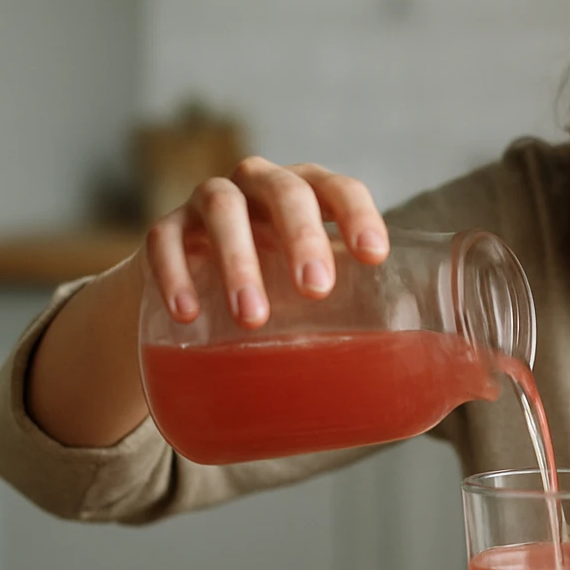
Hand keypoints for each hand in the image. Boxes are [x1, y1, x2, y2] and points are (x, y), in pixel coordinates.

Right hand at [145, 157, 389, 327]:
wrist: (192, 285)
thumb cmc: (275, 286)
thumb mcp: (310, 286)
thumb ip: (352, 310)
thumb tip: (406, 383)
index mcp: (307, 192)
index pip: (338, 188)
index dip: (357, 214)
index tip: (375, 255)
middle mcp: (259, 185)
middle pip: (283, 191)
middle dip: (301, 236)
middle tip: (316, 288)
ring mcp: (207, 202)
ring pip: (222, 208)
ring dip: (238, 260)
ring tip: (252, 317)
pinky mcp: (165, 229)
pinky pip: (164, 239)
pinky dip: (175, 273)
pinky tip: (187, 314)